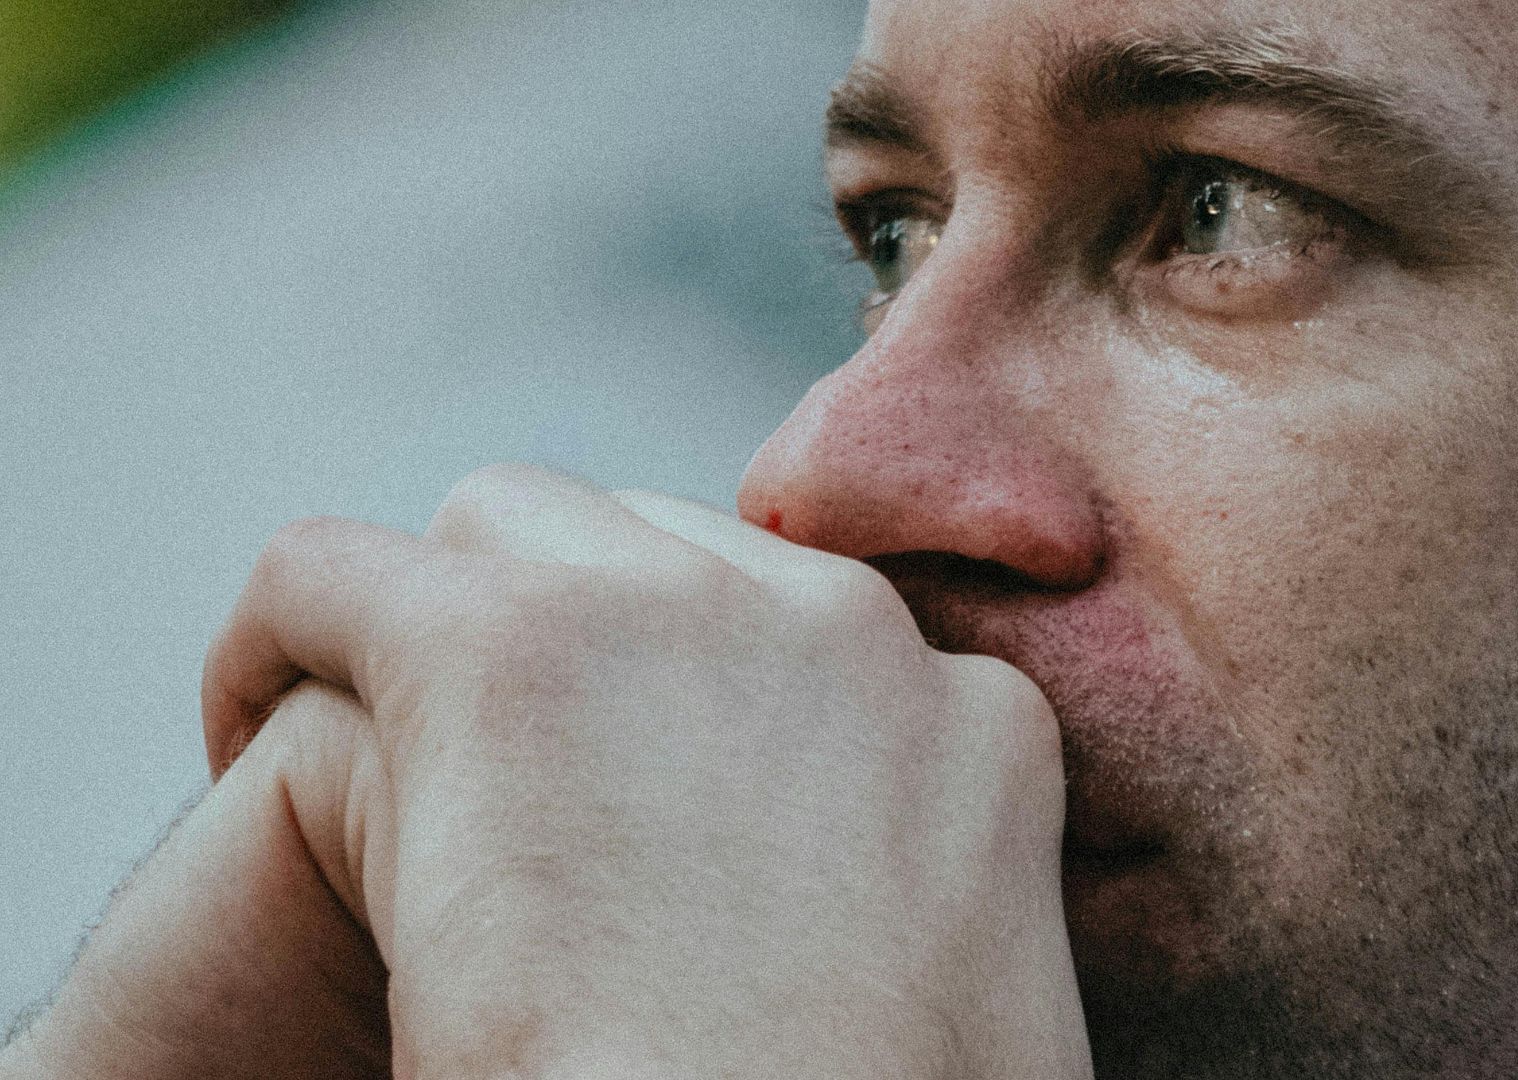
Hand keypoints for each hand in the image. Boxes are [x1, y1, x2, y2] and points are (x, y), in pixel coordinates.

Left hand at [198, 464, 1090, 1078]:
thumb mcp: (981, 982)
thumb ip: (936, 881)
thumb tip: (860, 908)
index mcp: (965, 713)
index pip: (794, 632)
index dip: (683, 707)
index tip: (615, 803)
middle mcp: (835, 627)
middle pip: (656, 551)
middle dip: (569, 641)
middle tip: (496, 791)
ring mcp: (679, 616)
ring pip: (504, 530)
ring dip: (436, 628)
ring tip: (378, 763)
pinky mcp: (506, 648)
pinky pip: (332, 573)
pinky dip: (275, 640)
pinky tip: (249, 736)